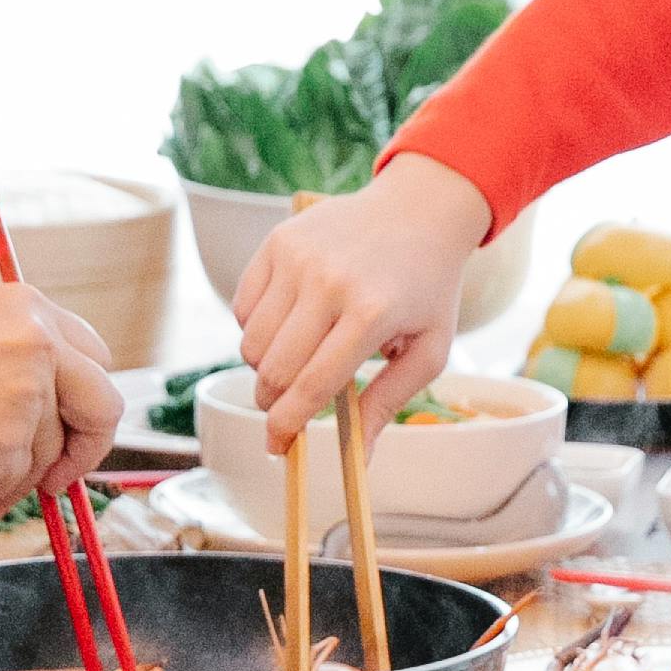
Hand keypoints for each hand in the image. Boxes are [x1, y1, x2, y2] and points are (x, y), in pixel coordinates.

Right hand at [0, 281, 119, 518]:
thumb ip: (23, 362)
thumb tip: (70, 421)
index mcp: (30, 307)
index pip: (96, 360)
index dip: (87, 404)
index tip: (70, 430)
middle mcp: (38, 342)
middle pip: (103, 407)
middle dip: (85, 450)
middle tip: (58, 478)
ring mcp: (25, 392)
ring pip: (50, 454)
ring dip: (17, 478)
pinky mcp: (6, 440)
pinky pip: (16, 481)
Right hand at [235, 152, 490, 439]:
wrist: (419, 210)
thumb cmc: (427, 289)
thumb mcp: (428, 352)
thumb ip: (387, 404)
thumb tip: (358, 460)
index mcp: (370, 315)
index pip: (311, 385)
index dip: (287, 425)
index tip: (277, 447)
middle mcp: (329, 283)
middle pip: (272, 370)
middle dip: (272, 402)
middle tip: (285, 408)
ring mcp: (298, 259)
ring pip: (251, 342)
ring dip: (264, 367)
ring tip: (296, 360)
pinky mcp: (277, 242)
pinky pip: (243, 307)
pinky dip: (256, 329)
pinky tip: (288, 324)